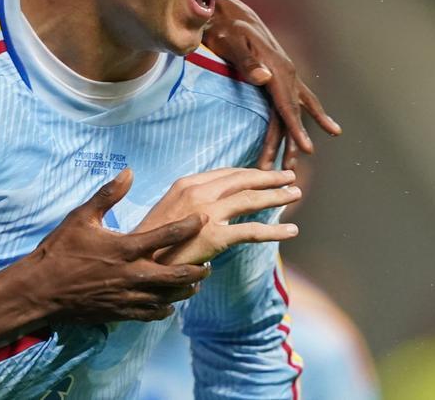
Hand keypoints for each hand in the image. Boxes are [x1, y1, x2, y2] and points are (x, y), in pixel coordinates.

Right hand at [17, 169, 211, 323]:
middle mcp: (132, 274)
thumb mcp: (82, 216)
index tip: (203, 219)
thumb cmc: (60, 249)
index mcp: (125, 248)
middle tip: (209, 262)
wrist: (40, 289)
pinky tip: (170, 303)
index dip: (189, 226)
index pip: (167, 235)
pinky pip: (152, 314)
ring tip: (196, 282)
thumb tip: (129, 172)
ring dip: (186, 289)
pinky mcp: (121, 312)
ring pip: (169, 297)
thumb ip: (108, 194)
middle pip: (177, 274)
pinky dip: (165, 308)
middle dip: (198, 268)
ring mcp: (128, 297)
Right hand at [135, 167, 299, 265]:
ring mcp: (207, 214)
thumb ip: (189, 200)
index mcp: (186, 184)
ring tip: (295, 194)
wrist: (139, 262)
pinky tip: (290, 231)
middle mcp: (198, 193)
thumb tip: (211, 202)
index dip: (250, 172)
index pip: (226, 173)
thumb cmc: (151, 240)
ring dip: (277, 196)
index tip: (265, 174)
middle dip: (270, 178)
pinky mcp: (215, 237)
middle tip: (289, 176)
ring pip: (251, 200)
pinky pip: (252, 231)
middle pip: (243, 180)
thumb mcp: (167, 209)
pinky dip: (275, 230)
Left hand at [204, 0, 342, 168]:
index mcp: (276, 68)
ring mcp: (286, 76)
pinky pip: (298, 101)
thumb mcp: (231, 41)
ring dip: (293, 138)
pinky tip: (329, 128)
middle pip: (290, 115)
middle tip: (287, 170)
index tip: (305, 149)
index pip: (286, 105)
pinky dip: (313, 115)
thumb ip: (246, 61)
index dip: (295, 129)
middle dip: (290, 144)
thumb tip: (263, 77)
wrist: (230, 16)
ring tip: (292, 164)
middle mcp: (286, 74)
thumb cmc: (227, 29)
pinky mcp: (280, 77)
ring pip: (294, 112)